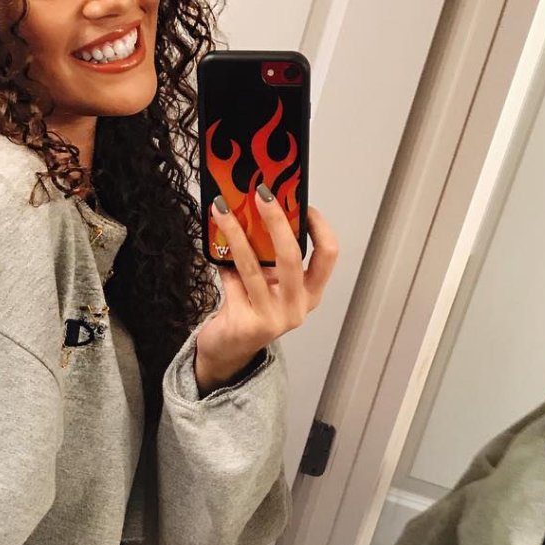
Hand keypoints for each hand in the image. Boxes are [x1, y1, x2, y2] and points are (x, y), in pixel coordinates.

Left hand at [195, 192, 338, 390]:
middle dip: (276, 220)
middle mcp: (296, 308)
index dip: (319, 226)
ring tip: (221, 209)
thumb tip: (257, 212)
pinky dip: (222, 264)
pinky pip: (232, 281)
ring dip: (235, 232)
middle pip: (292, 256)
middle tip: (261, 193)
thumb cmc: (250, 309)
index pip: (328, 255)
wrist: (228, 351)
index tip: (302, 203)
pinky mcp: (247, 325)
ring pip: (253, 266)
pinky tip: (216, 254)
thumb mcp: (268, 283)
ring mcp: (272, 319)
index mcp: (310, 294)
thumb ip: (269, 257)